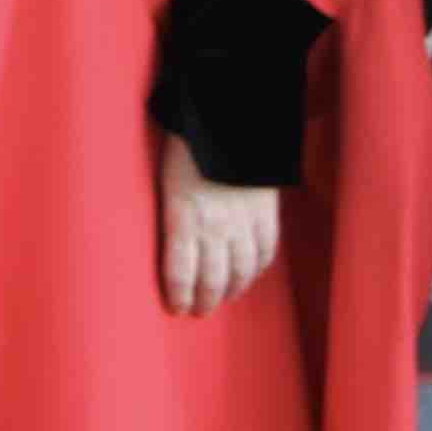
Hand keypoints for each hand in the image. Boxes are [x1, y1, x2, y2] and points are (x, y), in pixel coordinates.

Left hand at [159, 136, 282, 316]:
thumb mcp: (164, 182)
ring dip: (232, 289)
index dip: (179, 296)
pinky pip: (265, 250)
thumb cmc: (185, 146)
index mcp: (183, 218)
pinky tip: (250, 275)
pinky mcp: (267, 213)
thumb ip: (170, 215)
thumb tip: (169, 243)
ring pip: (241, 270)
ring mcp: (244, 222)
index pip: (180, 272)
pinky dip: (257, 268)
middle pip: (212, 278)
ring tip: (224, 299)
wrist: (229, 120)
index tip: (176, 309)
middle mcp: (214, 227)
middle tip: (200, 311)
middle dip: (205, 300)